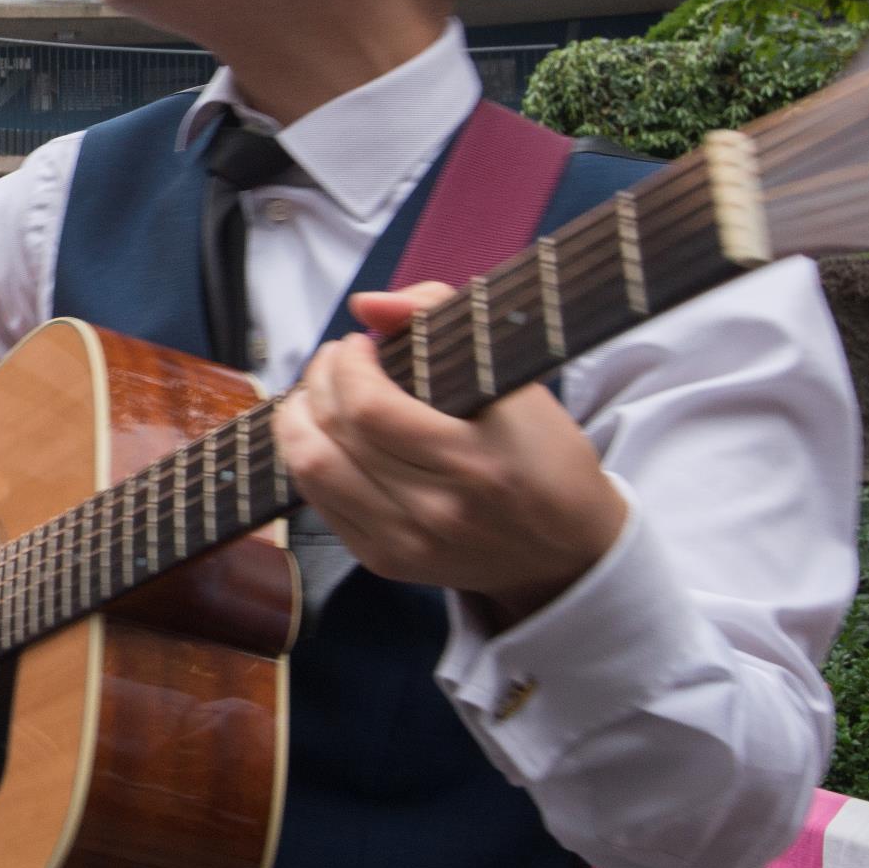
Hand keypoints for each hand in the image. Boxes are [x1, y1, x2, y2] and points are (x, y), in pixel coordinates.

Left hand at [268, 282, 625, 630]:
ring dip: (298, 420)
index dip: (348, 365)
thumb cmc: (544, 454)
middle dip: (319, 381)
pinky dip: (308, 459)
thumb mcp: (514, 376)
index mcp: (478, 458)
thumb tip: (366, 305)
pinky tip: (323, 436)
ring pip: (312, 471)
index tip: (359, 345)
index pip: (370, 408)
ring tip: (316, 395)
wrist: (571, 548)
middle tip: (335, 361)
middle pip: (336, 434)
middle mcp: (439, 507)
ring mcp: (409, 541)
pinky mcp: (387, 562)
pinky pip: (318, 504)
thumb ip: (440, 315)